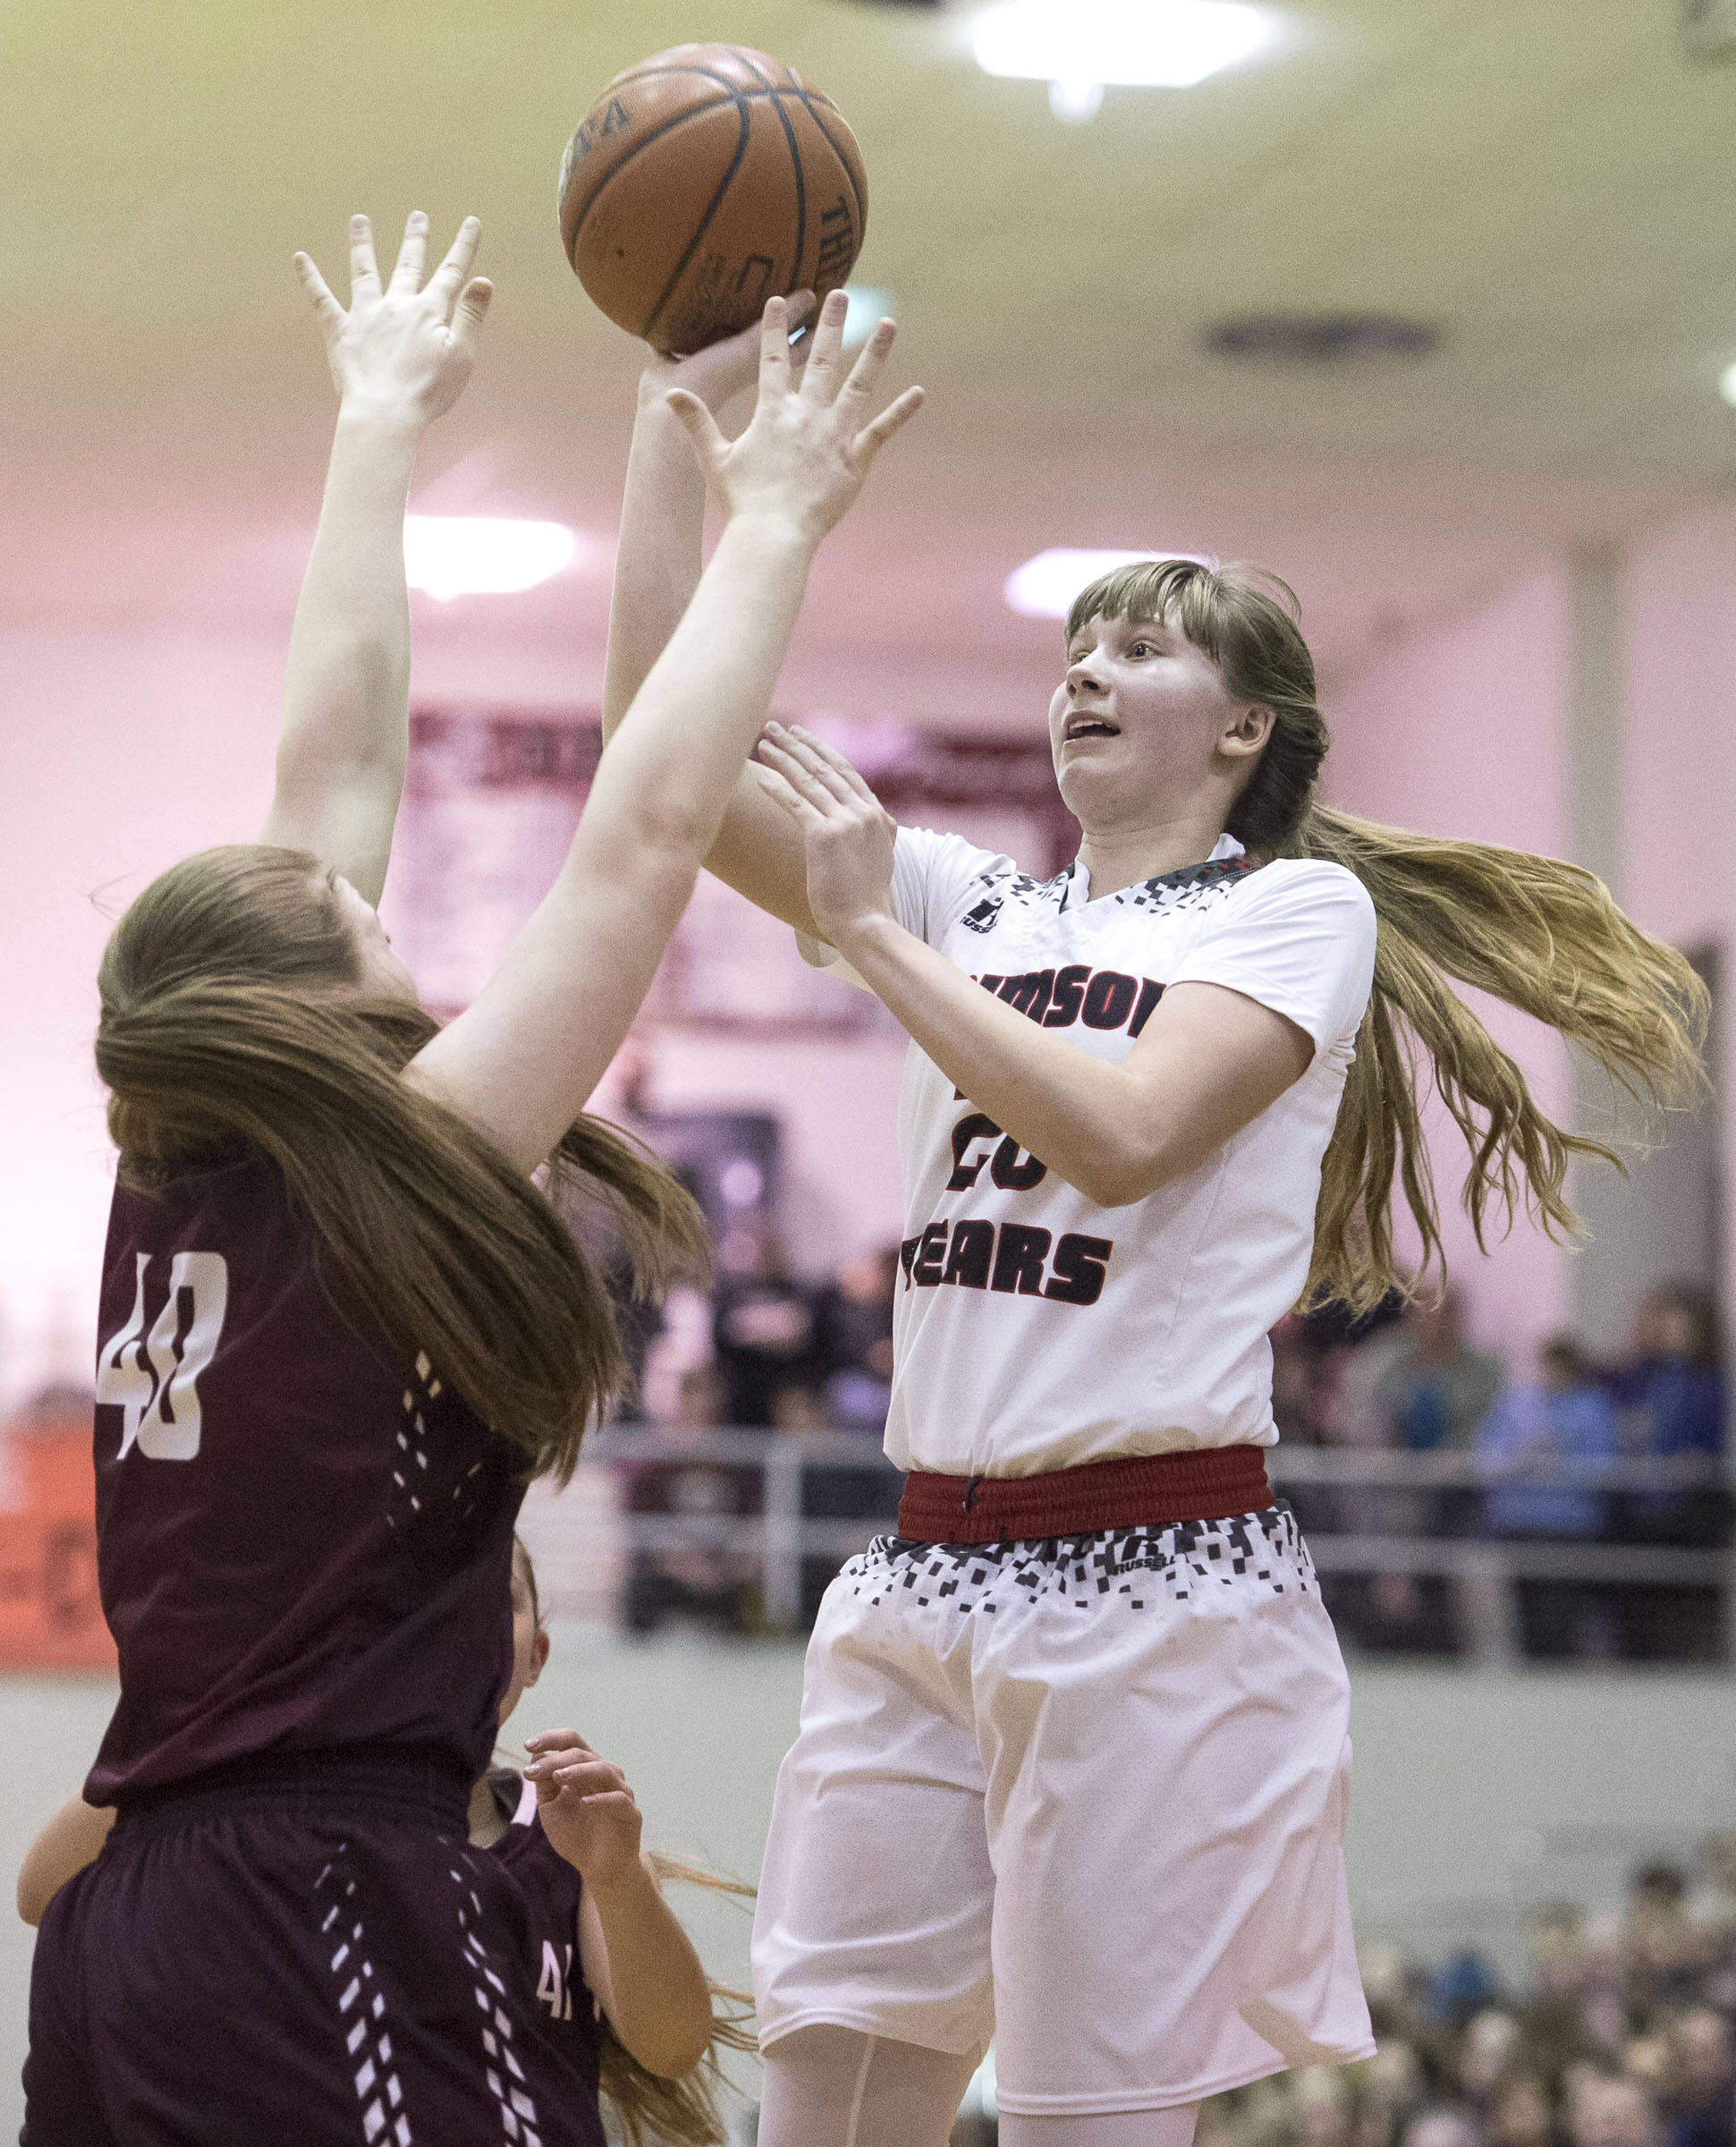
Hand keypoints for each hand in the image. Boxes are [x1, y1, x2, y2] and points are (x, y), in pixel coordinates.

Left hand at [295, 212, 491, 426]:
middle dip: (416, 239)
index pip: (451, 272)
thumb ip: (471, 316)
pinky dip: (310, 277)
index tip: (471, 222)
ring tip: (359, 220)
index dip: (463, 246)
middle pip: (408, 265)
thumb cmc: (428, 392)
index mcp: (428, 312)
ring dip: (362, 244)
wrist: (385, 412)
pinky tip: (299, 258)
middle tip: (418, 216)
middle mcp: (396, 305)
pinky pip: (322, 299)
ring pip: (364, 271)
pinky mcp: (340, 332)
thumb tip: (483, 281)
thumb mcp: (462, 355)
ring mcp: (366, 315)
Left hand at [523, 1728, 643, 1889]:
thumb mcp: (552, 1808)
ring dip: (579, 1771)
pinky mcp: (631, 1814)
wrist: (600, 1869)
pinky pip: (619, 1799)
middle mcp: (604, 1775)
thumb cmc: (576, 1835)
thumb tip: (536, 1755)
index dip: (551, 1739)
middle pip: (583, 1754)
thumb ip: (545, 1784)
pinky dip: (603, 1798)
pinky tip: (585, 1802)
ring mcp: (620, 1792)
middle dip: (557, 1760)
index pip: (572, 1742)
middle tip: (534, 1771)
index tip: (528, 1745)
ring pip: (604, 1770)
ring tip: (558, 1777)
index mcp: (586, 1769)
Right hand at [666, 290, 921, 542]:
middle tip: (841, 293)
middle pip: (822, 359)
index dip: (776, 327)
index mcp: (772, 412)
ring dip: (875, 353)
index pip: (773, 359)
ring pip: (859, 384)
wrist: (773, 534)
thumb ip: (698, 422)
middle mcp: (806, 414)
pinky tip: (919, 393)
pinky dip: (901, 412)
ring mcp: (834, 434)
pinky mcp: (856, 460)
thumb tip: (670, 395)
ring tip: (888, 323)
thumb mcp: (715, 459)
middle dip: (831, 323)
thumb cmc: (742, 501)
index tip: (780, 299)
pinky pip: (882, 430)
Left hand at [754, 722, 897, 947]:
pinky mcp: (824, 835)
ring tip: (762, 743)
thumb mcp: (879, 857)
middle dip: (797, 745)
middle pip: (825, 768)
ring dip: (783, 759)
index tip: (801, 736)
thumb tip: (870, 820)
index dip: (820, 750)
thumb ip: (874, 831)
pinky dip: (776, 787)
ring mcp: (845, 822)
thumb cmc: (865, 899)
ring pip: (809, 781)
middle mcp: (863, 812)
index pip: (845, 772)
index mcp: (877, 815)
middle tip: (774, 727)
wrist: (865, 922)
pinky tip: (760, 775)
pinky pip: (795, 803)